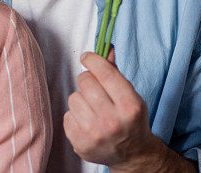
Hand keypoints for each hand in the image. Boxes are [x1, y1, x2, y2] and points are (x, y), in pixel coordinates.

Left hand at [63, 48, 164, 171]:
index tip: (87, 57)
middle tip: (94, 88)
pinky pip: (67, 115)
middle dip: (88, 80)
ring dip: (81, 100)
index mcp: (130, 106)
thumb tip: (106, 46)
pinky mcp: (81, 144)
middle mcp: (113, 121)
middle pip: (85, 81)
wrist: (133, 154)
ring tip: (93, 109)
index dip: (93, 60)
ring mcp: (95, 134)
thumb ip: (115, 71)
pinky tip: (88, 123)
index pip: (105, 73)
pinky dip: (75, 116)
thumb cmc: (131, 120)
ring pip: (73, 98)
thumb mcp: (131, 95)